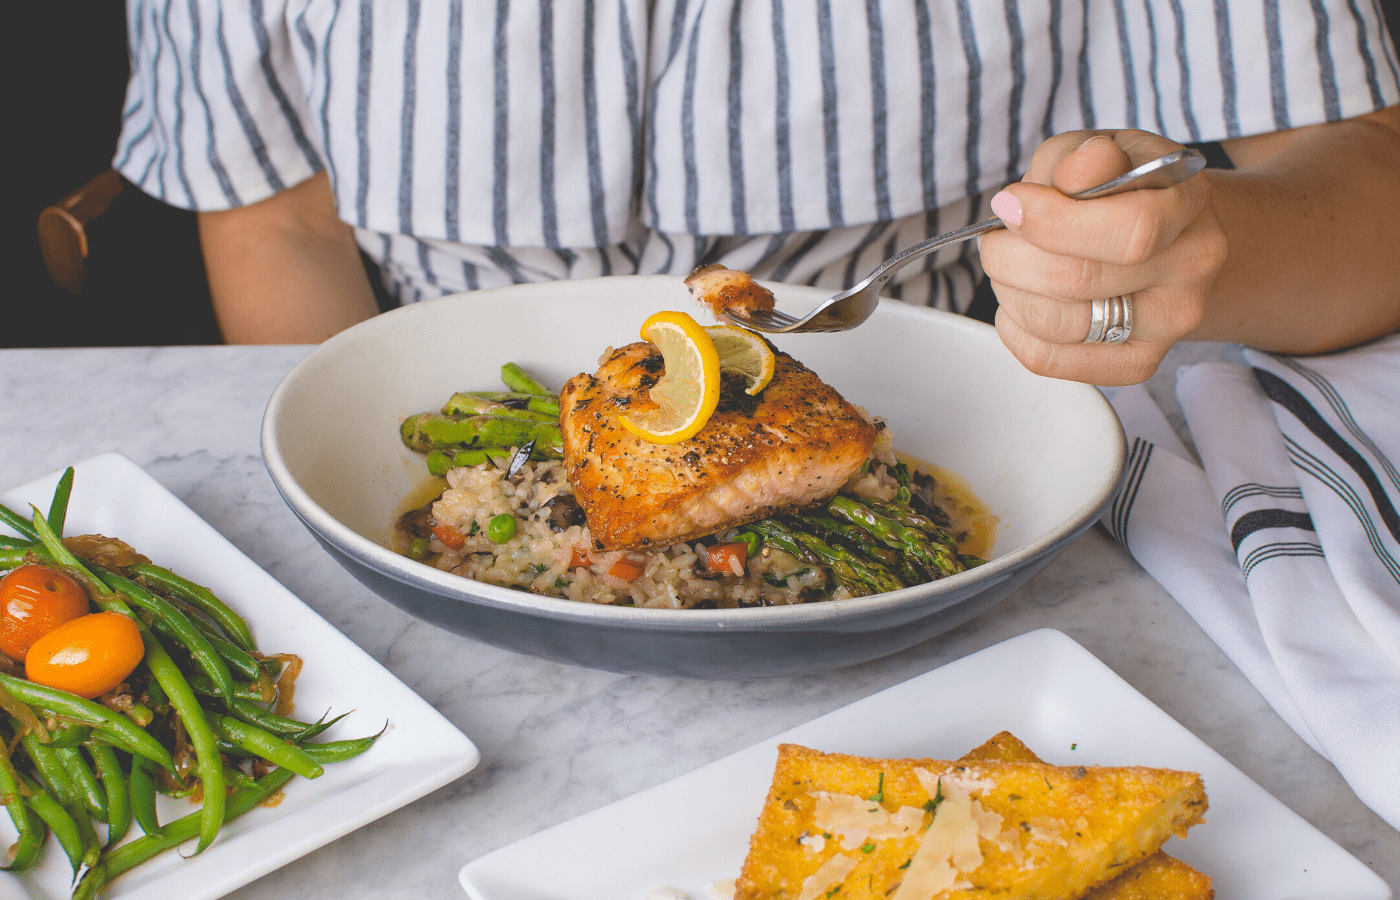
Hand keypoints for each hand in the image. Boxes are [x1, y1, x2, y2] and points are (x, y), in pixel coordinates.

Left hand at [980, 130, 1227, 384]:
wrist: (1166, 237)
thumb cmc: (1122, 189)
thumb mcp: (1102, 149)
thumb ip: (1082, 158)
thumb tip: (1071, 177)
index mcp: (1187, 202)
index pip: (1130, 229)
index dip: (1052, 220)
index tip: (1011, 203)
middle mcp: (1190, 268)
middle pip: (1078, 280)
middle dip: (1012, 256)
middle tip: (997, 238)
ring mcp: (1169, 323)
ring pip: (1057, 324)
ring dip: (1009, 291)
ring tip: (1009, 266)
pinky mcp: (1136, 363)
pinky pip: (1048, 358)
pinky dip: (1013, 328)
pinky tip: (1019, 299)